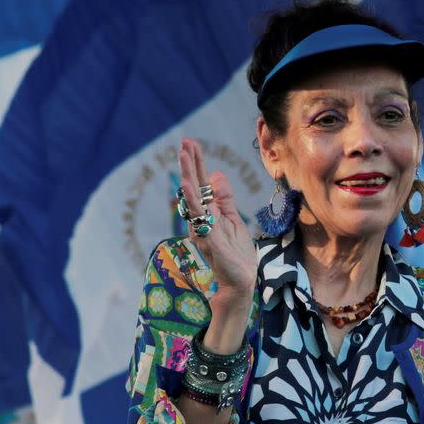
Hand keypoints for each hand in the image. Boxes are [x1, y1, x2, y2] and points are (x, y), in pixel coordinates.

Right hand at [179, 137, 256, 322]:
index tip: (190, 142)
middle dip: (189, 165)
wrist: (240, 281)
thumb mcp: (233, 219)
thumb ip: (225, 198)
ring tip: (184, 159)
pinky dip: (193, 202)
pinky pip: (200, 219)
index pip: (202, 183)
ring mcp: (205, 229)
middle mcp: (203, 219)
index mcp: (210, 212)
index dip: (197, 163)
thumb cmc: (236, 253)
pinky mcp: (210, 241)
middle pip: (194, 188)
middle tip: (183, 142)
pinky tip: (187, 188)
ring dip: (188, 179)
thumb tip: (216, 174)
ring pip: (193, 201)